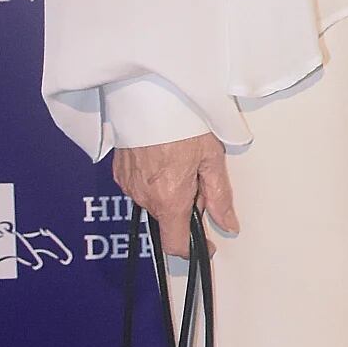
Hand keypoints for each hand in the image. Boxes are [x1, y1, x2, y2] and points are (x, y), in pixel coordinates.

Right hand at [113, 134, 237, 258]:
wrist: (147, 96)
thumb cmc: (182, 122)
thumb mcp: (211, 159)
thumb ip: (219, 197)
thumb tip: (228, 224)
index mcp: (170, 199)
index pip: (174, 245)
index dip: (192, 249)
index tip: (206, 245)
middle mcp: (145, 198)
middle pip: (168, 220)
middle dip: (186, 209)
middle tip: (198, 179)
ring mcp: (128, 186)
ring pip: (154, 203)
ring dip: (169, 194)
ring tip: (180, 163)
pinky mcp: (119, 173)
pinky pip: (140, 188)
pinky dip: (154, 181)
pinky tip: (163, 159)